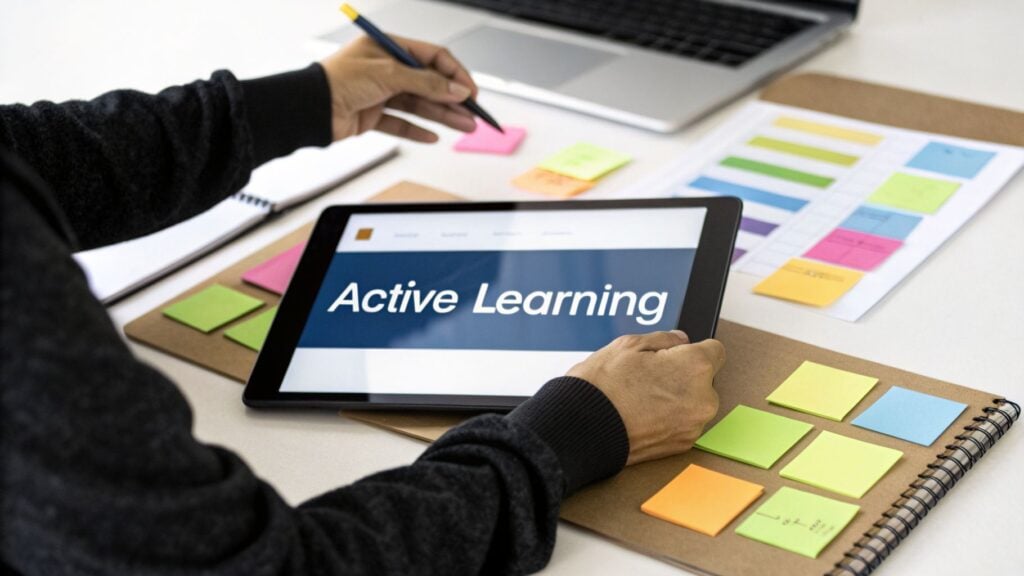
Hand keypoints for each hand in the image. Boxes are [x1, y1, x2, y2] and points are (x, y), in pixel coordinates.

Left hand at [319, 35, 478, 142]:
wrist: (309, 109)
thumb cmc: (337, 81)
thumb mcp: (389, 75)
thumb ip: (426, 83)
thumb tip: (455, 89)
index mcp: (389, 49)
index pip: (432, 57)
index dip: (454, 74)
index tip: (470, 91)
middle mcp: (385, 69)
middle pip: (428, 84)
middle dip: (452, 100)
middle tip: (472, 114)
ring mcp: (380, 93)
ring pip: (418, 105)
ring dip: (442, 116)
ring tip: (463, 127)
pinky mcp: (372, 115)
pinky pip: (401, 123)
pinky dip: (417, 130)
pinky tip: (433, 136)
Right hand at [567, 331, 724, 464]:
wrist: (583, 430)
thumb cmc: (603, 388)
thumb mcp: (628, 345)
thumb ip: (664, 338)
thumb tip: (680, 340)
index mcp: (695, 367)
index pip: (715, 350)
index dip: (693, 349)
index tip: (677, 353)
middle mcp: (704, 398)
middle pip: (704, 379)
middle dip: (683, 375)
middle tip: (649, 375)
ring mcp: (694, 425)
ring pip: (693, 403)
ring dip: (676, 398)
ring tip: (641, 396)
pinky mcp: (682, 446)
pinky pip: (682, 423)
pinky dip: (668, 418)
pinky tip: (642, 413)